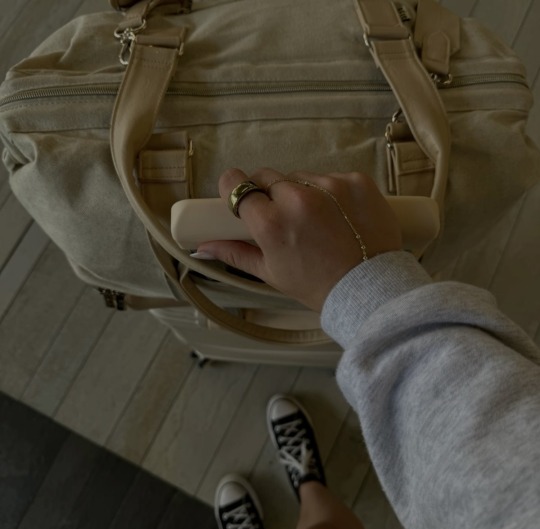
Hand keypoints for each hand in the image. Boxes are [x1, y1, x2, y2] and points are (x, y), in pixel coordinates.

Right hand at [196, 168, 402, 311]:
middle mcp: (298, 198)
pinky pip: (331, 178)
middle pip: (267, 176)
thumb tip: (203, 247)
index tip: (241, 196)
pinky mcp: (356, 181)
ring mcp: (330, 186)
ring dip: (301, 192)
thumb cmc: (318, 286)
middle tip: (282, 215)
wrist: (371, 290)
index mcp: (271, 223)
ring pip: (300, 177)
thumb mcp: (271, 273)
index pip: (236, 184)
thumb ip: (235, 254)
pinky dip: (331, 192)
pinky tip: (339, 215)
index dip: (235, 189)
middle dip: (269, 192)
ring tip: (316, 220)